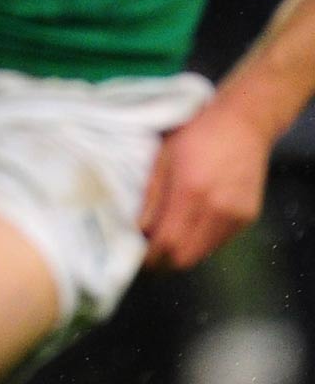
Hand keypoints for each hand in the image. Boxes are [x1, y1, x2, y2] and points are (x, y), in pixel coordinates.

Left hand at [140, 98, 270, 268]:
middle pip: (187, 255)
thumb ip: (152, 197)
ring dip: (184, 252)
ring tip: (166, 239)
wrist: (242, 124)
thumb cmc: (195, 134)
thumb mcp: (162, 157)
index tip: (137, 257)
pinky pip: (219, 241)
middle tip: (149, 254)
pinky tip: (189, 226)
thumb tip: (139, 230)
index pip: (169, 242)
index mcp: (190, 191)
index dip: (151, 256)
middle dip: (165, 260)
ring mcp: (236, 215)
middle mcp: (216, 209)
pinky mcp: (247, 217)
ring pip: (204, 252)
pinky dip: (201, 241)